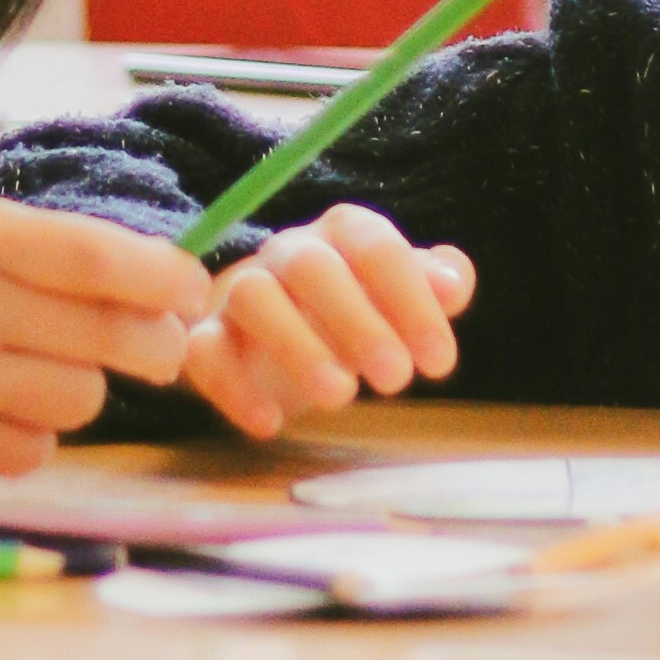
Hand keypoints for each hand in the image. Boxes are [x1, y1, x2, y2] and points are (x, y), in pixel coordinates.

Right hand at [0, 195, 214, 472]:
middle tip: (160, 348)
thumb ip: (53, 251)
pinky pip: (36, 449)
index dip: (163, 277)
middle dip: (154, 344)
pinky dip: (33, 434)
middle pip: (107, 335)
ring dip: (83, 389)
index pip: (95, 256)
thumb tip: (164, 282)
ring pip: (81, 398)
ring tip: (48, 373)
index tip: (195, 289)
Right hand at [175, 206, 477, 443]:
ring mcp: (239, 292)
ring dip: (298, 346)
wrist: (269, 335)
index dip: (411, 300)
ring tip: (341, 397)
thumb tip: (454, 283)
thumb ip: (430, 285)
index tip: (441, 362)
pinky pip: (205, 351)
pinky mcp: (205, 337)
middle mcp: (287, 254)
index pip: (374, 246)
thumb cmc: (350, 311)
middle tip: (397, 380)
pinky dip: (232, 387)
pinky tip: (270, 424)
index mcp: (341, 235)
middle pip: (312, 267)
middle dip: (358, 321)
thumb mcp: (396, 299)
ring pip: (255, 299)